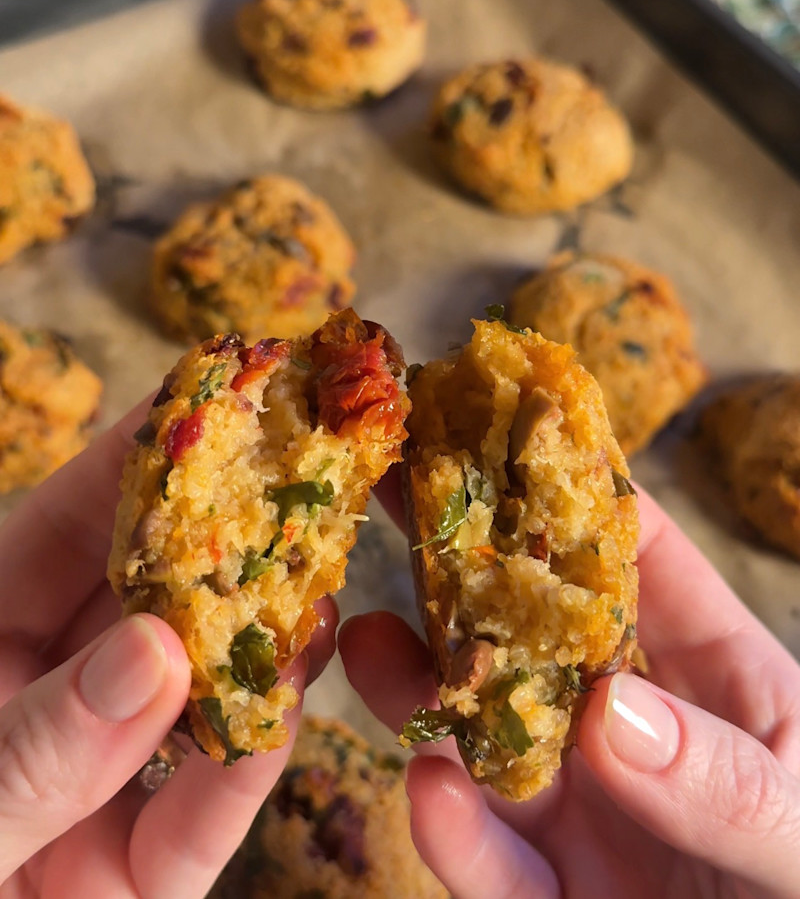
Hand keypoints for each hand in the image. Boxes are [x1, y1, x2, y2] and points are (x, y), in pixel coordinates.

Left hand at [0, 399, 336, 896]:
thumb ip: (26, 751)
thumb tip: (156, 656)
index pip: (57, 533)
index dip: (130, 465)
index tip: (208, 409)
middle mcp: (37, 706)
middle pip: (140, 608)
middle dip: (216, 554)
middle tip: (291, 499)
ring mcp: (90, 791)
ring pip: (186, 707)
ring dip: (251, 656)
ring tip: (310, 600)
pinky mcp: (129, 879)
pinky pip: (194, 818)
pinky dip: (238, 768)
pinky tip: (280, 715)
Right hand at [341, 472, 799, 898]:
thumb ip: (727, 778)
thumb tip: (609, 712)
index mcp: (714, 677)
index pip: (640, 559)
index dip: (574, 491)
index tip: (503, 430)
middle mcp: (632, 729)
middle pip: (536, 630)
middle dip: (463, 564)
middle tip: (394, 496)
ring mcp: (587, 814)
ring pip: (486, 736)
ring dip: (423, 689)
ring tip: (365, 641)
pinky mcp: (552, 896)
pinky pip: (495, 865)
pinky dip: (456, 833)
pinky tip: (428, 790)